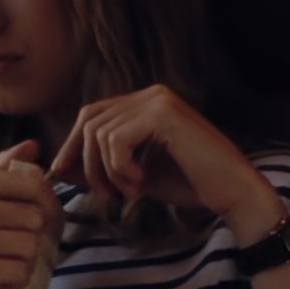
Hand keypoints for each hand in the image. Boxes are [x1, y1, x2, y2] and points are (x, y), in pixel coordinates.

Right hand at [0, 140, 61, 288]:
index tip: (39, 221)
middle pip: (35, 219)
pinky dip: (17, 281)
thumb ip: (6, 172)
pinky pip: (19, 273)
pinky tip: (1, 280)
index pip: (33, 184)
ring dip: (27, 262)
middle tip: (18, 249)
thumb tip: (33, 144)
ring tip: (6, 263)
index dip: (49, 206)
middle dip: (36, 238)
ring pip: (30, 247)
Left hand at [50, 85, 280, 230]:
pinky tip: (140, 183)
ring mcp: (158, 100)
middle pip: (90, 120)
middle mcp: (151, 94)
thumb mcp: (133, 177)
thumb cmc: (189, 185)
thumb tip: (58, 169)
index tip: (64, 175)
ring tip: (130, 193)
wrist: (231, 193)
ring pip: (101, 133)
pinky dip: (120, 168)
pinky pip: (117, 140)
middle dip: (86, 161)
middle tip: (103, 194)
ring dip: (108, 172)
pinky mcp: (164, 114)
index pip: (92, 115)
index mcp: (145, 103)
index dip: (73, 145)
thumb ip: (99, 169)